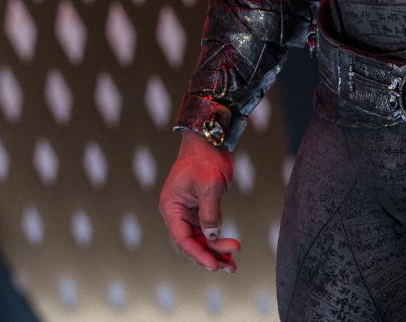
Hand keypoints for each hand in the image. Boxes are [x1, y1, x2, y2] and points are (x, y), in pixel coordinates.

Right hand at [158, 132, 240, 271]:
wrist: (210, 141)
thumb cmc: (205, 159)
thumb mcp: (210, 185)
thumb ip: (210, 213)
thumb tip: (211, 237)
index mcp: (171, 206)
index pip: (182, 238)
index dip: (197, 254)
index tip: (214, 264)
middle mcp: (176, 212)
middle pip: (191, 243)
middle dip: (209, 255)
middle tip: (230, 265)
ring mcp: (188, 212)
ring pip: (200, 240)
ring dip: (215, 252)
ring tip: (233, 264)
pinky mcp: (199, 210)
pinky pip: (207, 231)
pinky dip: (218, 241)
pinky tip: (231, 249)